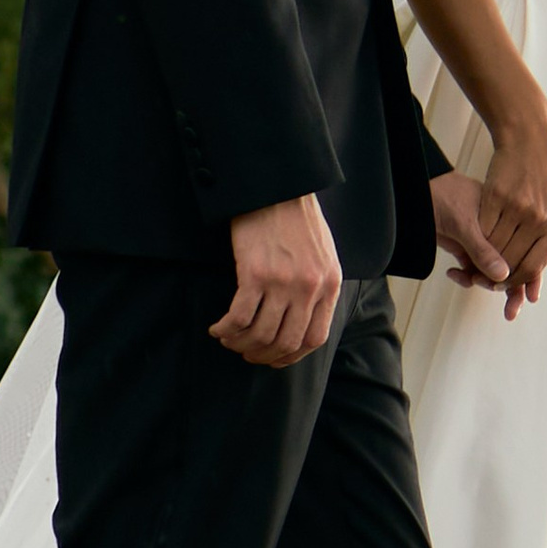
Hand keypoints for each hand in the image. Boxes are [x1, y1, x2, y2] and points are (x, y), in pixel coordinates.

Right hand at [211, 193, 341, 367]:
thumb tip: (301, 320)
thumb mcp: (323, 255)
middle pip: (285, 342)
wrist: (277, 188)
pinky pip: (239, 317)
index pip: (314, 338)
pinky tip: (217, 328)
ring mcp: (283, 282)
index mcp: (329, 285)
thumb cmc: (297, 219)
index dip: (291, 356)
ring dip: (240, 344)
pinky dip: (226, 329)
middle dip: (262, 355)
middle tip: (247, 354)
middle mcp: (309, 288)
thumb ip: (318, 287)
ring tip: (229, 340)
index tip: (274, 359)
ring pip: (260, 334)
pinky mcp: (255, 273)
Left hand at [431, 173, 523, 313]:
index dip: (528, 275)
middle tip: (510, 311)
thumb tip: (503, 275)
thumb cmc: (444, 195)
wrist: (417, 196)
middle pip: (511, 266)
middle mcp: (497, 233)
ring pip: (491, 272)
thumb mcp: (465, 223)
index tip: (526, 296)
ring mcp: (481, 242)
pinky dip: (465, 277)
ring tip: (471, 280)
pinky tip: (454, 272)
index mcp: (507, 220)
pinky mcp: (465, 249)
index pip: (525, 252)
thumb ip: (483, 250)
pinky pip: (472, 271)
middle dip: (510, 289)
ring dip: (483, 283)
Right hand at [475, 101, 546, 312]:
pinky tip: (474, 237)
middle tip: (480, 277)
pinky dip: (476, 236)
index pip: (531, 268)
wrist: (532, 142)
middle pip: (510, 261)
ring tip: (475, 260)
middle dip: (493, 274)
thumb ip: (543, 251)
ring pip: (494, 246)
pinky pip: (483, 226)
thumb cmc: (545, 181)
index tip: (499, 286)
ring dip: (481, 257)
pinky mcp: (498, 195)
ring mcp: (519, 207)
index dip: (513, 283)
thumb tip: (532, 294)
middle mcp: (540, 219)